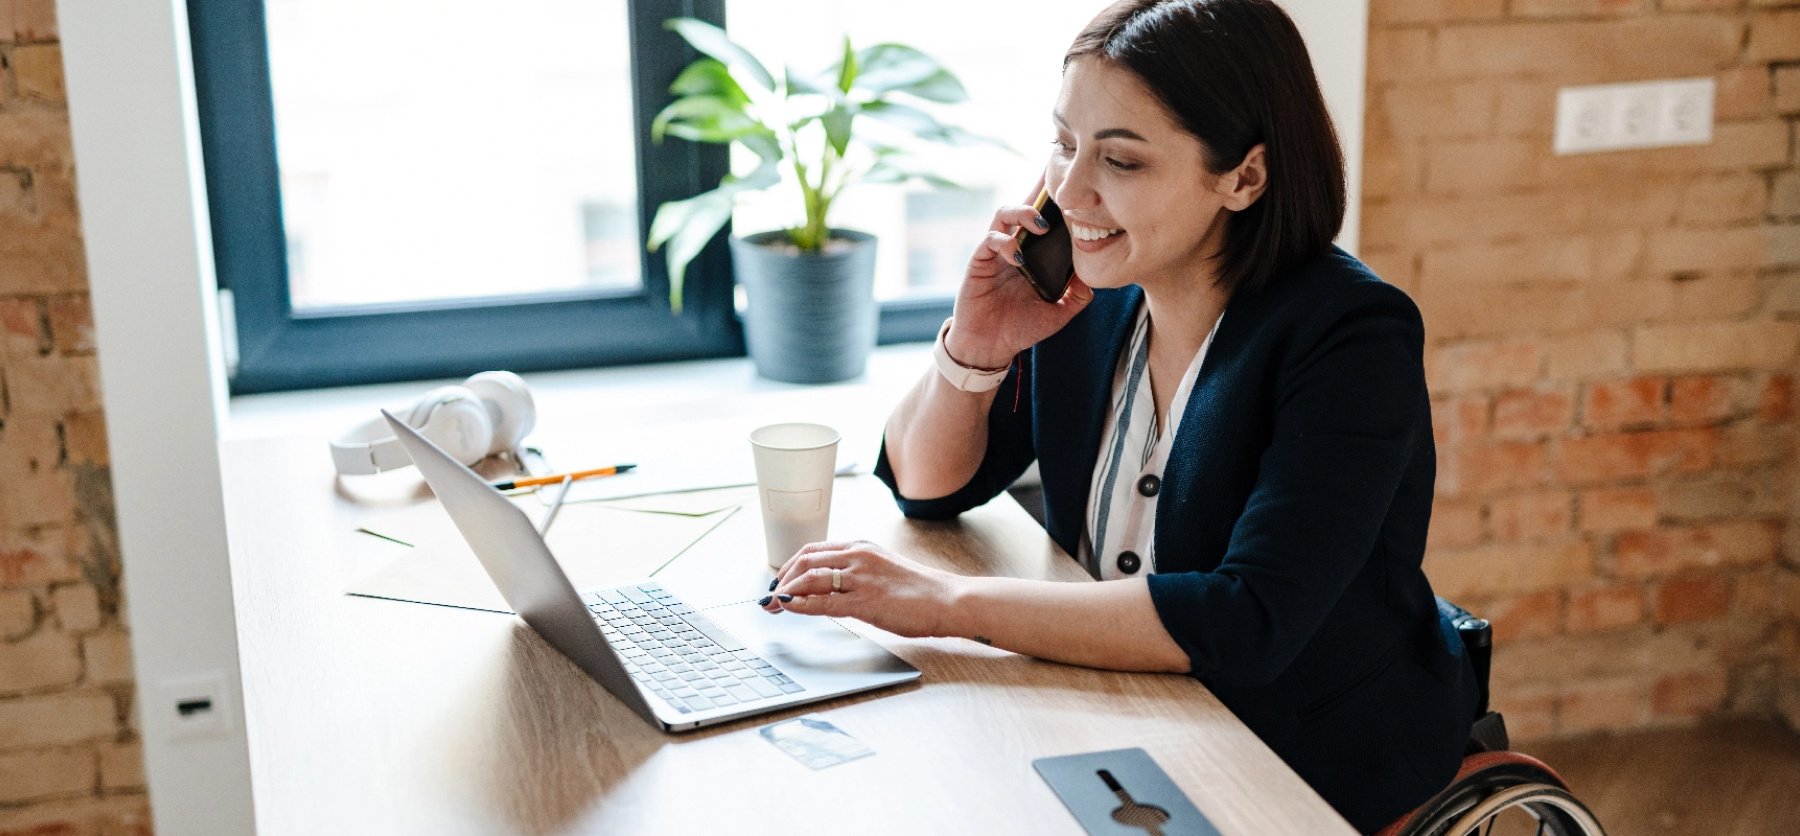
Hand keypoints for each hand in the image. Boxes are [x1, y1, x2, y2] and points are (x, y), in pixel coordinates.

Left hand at [762, 540, 961, 638]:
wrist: (947, 600)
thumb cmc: (920, 591)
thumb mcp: (883, 571)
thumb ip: (857, 574)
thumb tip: (829, 589)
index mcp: (862, 547)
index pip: (814, 550)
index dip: (790, 567)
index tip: (780, 582)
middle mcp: (858, 556)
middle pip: (806, 560)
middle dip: (782, 579)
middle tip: (770, 597)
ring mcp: (861, 577)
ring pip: (810, 577)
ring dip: (786, 592)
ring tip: (773, 606)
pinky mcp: (865, 601)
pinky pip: (823, 601)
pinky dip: (801, 604)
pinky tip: (789, 608)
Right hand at [945, 184, 1094, 369]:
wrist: (990, 347)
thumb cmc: (1021, 328)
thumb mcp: (1057, 314)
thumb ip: (1077, 296)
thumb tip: (1091, 274)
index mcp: (1033, 255)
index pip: (1043, 221)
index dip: (1054, 203)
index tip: (1071, 192)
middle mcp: (1014, 248)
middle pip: (1023, 207)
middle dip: (1038, 192)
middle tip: (1056, 190)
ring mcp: (995, 253)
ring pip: (1003, 215)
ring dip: (1022, 212)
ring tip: (1040, 225)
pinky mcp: (979, 262)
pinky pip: (990, 240)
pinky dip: (1005, 243)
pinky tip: (1018, 258)